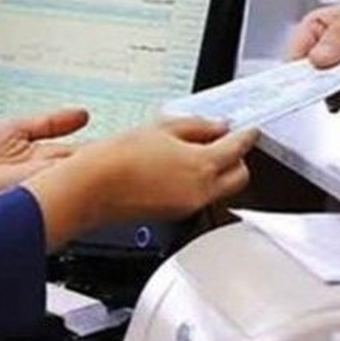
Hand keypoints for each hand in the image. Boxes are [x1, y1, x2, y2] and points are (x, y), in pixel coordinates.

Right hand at [22, 117, 259, 250]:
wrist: (91, 188)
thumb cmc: (118, 158)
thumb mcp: (162, 129)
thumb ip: (197, 127)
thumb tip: (217, 127)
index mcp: (202, 166)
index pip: (238, 148)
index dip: (246, 135)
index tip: (248, 129)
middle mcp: (201, 191)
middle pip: (239, 177)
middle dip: (238, 159)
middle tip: (226, 142)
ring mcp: (188, 206)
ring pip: (220, 189)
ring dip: (216, 171)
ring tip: (193, 151)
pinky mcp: (173, 213)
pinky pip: (198, 196)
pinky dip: (197, 182)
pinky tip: (175, 167)